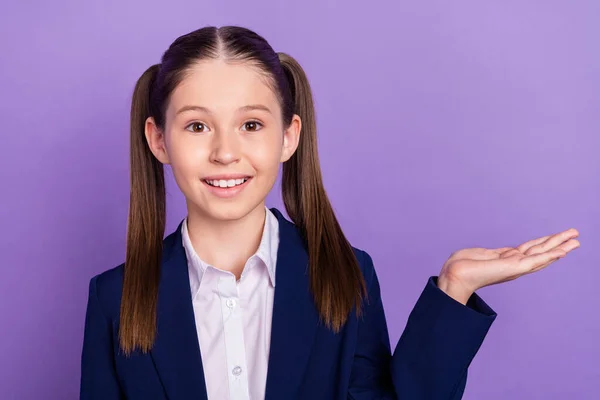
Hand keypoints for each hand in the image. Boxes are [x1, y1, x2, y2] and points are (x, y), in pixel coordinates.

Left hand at [437, 228, 579, 304]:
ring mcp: (516, 266)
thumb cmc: (461, 266)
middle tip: (576, 235)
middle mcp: (514, 264)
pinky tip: (563, 251)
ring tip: (576, 240)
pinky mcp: (515, 268)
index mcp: (507, 259)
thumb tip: (496, 254)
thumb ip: (493, 253)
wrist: (455, 275)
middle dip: (558, 243)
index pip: (530, 250)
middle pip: (541, 251)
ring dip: (560, 247)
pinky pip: (536, 260)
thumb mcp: (481, 254)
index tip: (557, 238)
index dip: (544, 243)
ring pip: (543, 255)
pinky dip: (550, 256)